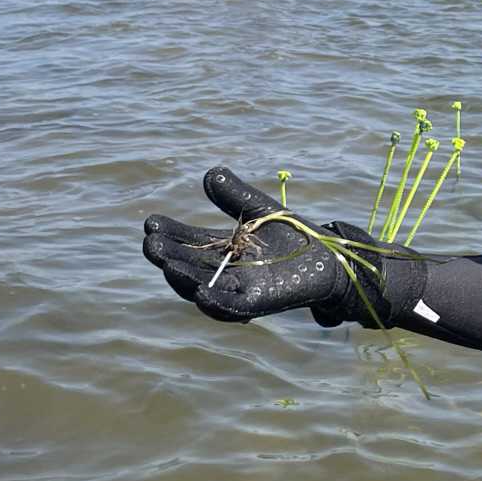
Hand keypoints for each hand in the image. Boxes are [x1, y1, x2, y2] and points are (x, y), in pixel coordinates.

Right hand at [141, 167, 417, 326]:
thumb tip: (209, 173)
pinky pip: (234, 307)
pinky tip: (200, 294)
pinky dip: (216, 303)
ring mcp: (242, 289)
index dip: (170, 234)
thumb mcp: (259, 211)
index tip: (150, 222)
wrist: (331, 258)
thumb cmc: (296, 237)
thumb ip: (235, 196)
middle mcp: (227, 273)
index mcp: (224, 251)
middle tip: (149, 243)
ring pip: (205, 288)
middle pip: (190, 268)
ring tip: (165, 264)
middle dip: (169, 257)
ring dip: (184, 279)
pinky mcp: (262, 302)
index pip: (189, 243)